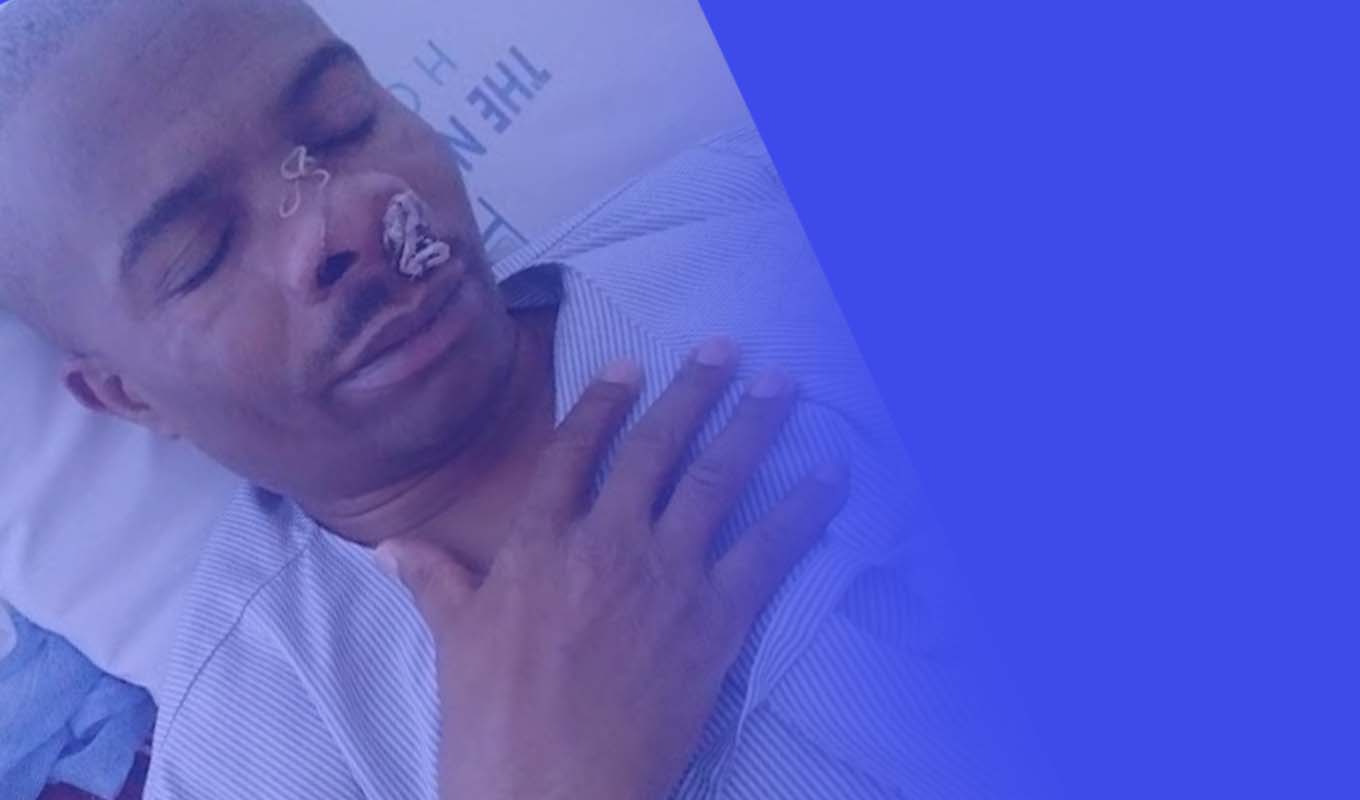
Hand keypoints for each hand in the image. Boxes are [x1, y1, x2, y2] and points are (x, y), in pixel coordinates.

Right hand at [379, 340, 850, 799]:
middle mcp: (606, 540)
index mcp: (538, 541)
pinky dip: (804, 510)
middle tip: (725, 348)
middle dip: (694, 391)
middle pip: (655, 448)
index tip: (630, 365)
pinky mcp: (714, 619)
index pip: (574, 451)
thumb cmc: (494, 721)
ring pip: (715, 481)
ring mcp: (664, 575)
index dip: (603, 403)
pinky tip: (830, 476)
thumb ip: (434, 581)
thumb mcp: (455, 642)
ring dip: (752, 426)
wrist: (550, 789)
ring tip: (781, 384)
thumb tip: (389, 547)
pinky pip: (768, 550)